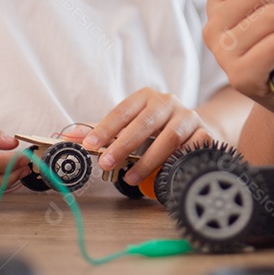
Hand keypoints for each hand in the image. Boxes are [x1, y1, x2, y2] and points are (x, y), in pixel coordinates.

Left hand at [75, 87, 211, 185]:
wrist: (194, 128)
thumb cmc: (155, 128)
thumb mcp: (128, 125)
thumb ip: (101, 131)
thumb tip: (68, 136)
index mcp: (147, 96)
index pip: (123, 110)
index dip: (105, 128)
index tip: (90, 145)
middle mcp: (169, 102)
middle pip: (145, 122)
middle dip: (123, 145)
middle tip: (106, 163)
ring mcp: (189, 117)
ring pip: (169, 137)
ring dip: (147, 160)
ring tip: (129, 178)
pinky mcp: (205, 133)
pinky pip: (190, 149)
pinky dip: (175, 162)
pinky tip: (163, 173)